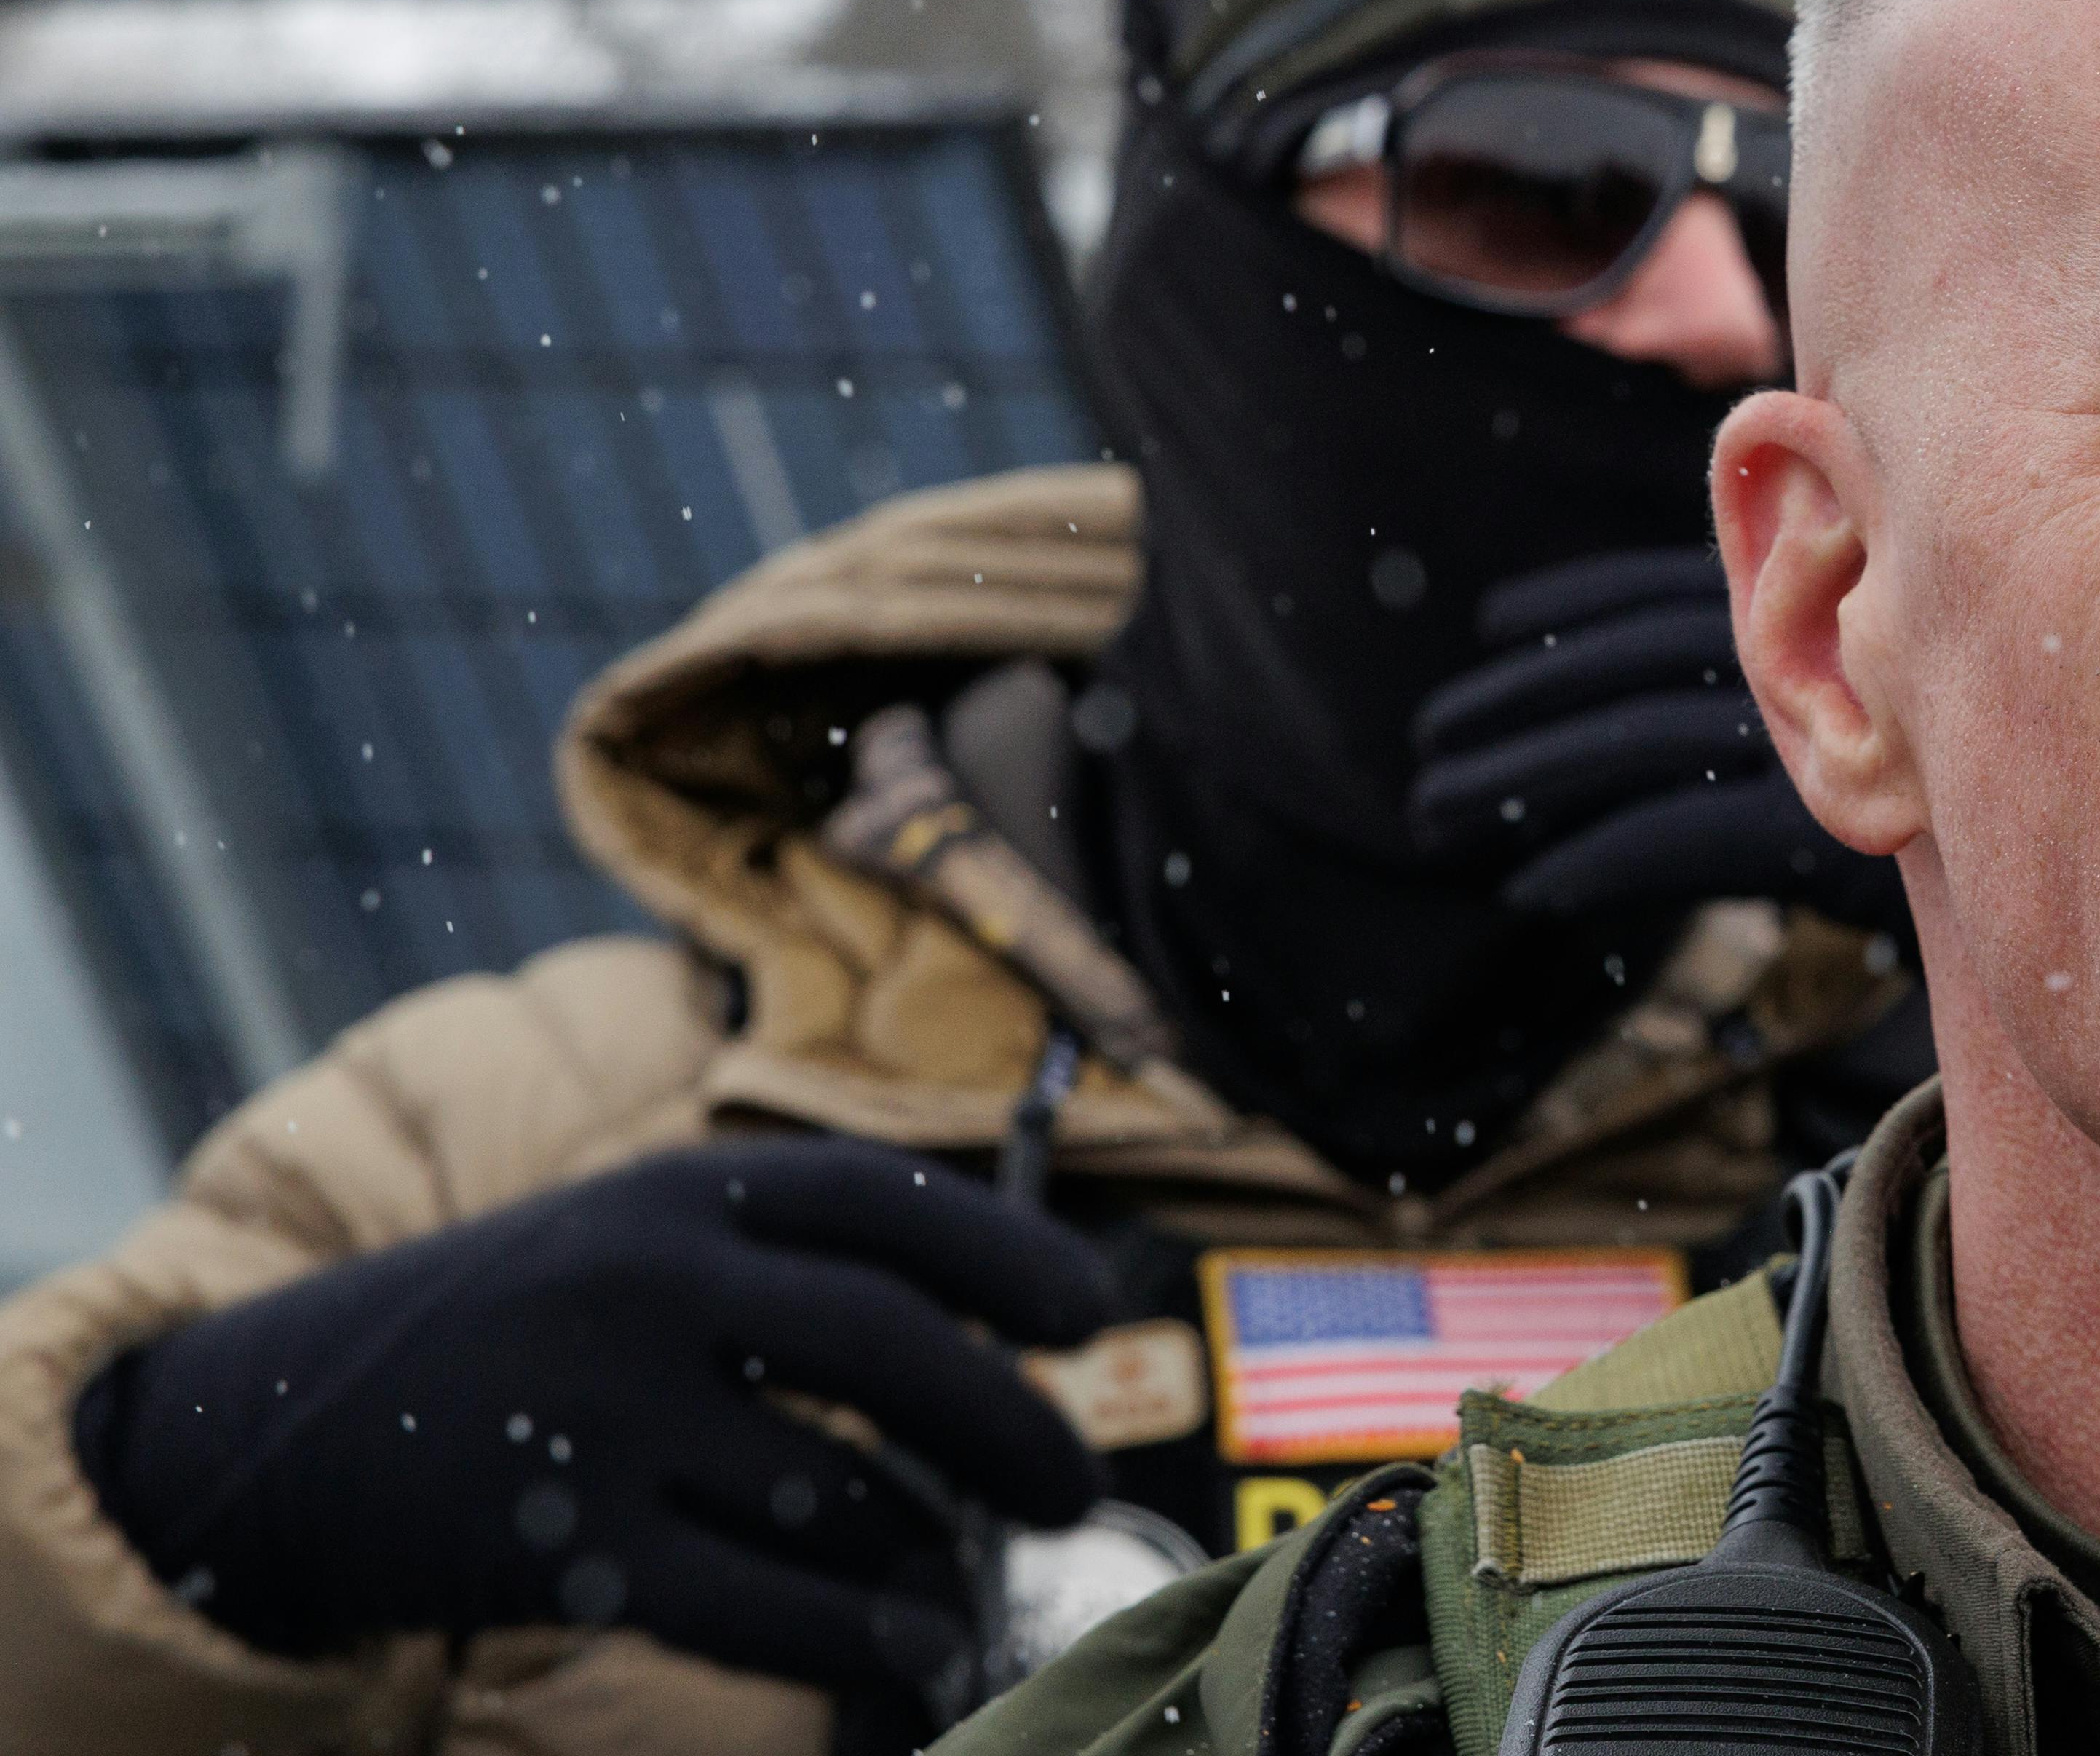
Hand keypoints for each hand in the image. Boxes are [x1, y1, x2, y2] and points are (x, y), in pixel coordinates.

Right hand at [72, 1139, 1111, 1734]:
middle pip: (890, 1340)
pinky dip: (855, 1634)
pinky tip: (915, 1649)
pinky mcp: (559, 1543)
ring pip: (834, 1488)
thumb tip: (993, 1339)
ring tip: (969, 1584)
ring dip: (930, 1553)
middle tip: (1070, 1482)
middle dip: (1008, 1420)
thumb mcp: (631, 1234)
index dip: (1009, 1252)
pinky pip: (754, 1601)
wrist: (272, 1424)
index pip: (885, 1198)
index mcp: (678, 1187)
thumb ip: (784, 1262)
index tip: (1091, 1314)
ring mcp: (600, 1411)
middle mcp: (647, 1280)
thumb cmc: (514, 1327)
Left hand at [1408, 548, 1910, 937]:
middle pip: (1621, 671)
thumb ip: (1843, 647)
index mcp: (1810, 612)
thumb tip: (1795, 630)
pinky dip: (1599, 860)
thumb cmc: (2011, 750)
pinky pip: (1678, 837)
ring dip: (1523, 779)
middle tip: (1427, 751)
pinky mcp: (1817, 821)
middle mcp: (1803, 659)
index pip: (1664, 599)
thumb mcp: (1913, 670)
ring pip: (1630, 748)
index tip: (1497, 620)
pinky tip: (1533, 890)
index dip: (1578, 605)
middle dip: (1515, 708)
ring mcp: (1812, 733)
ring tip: (1434, 812)